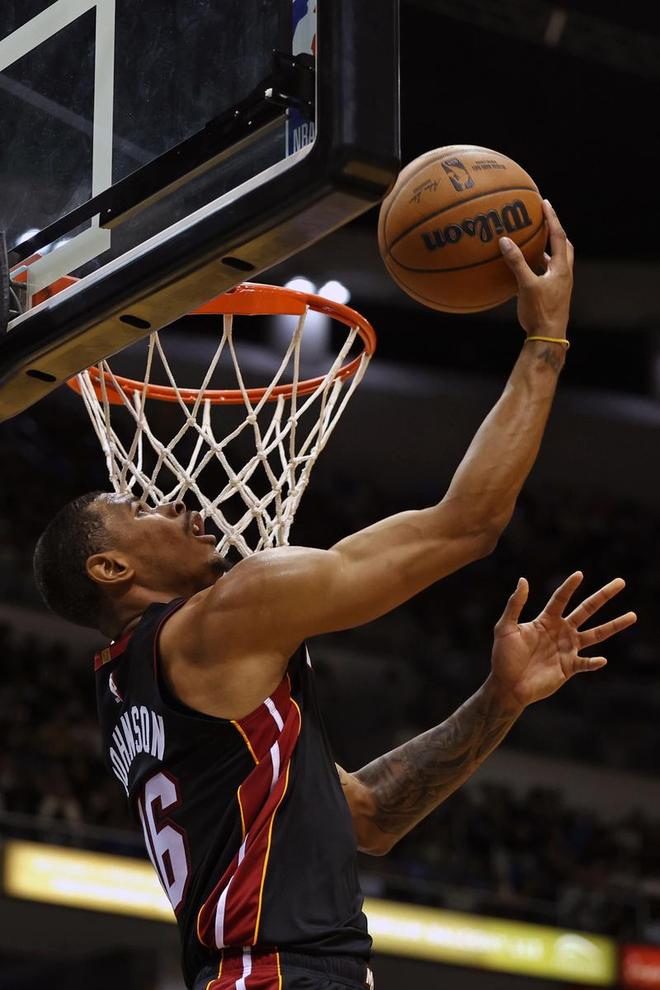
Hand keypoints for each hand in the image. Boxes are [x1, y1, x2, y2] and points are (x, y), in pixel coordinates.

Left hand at [488, 572, 635, 709]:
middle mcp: (560, 632)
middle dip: (603, 596)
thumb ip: (514, 605)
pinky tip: (602, 660)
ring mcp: (567, 649)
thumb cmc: (503, 656)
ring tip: (632, 615)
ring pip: (596, 634)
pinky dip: (594, 662)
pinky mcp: (569, 667)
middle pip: (586, 610)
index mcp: (546, 620)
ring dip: (613, 625)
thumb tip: (523, 579)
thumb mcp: (505, 627)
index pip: (561, 599)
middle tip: (620, 582)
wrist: (507, 686)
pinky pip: (586, 663)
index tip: (579, 574)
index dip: (569, 586)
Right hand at [498, 200, 573, 339]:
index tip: (545, 203)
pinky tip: (527, 270)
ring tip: (535, 242)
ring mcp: (560, 285)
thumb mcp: (526, 285)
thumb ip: (516, 262)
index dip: (552, 218)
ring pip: (556, 261)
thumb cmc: (540, 311)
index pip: (558, 236)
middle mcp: (564, 274)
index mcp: (561, 268)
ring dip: (547, 250)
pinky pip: (547, 273)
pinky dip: (539, 266)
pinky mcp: (554, 295)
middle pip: (563, 247)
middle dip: (555, 233)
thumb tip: (505, 240)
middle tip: (545, 222)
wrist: (548, 337)